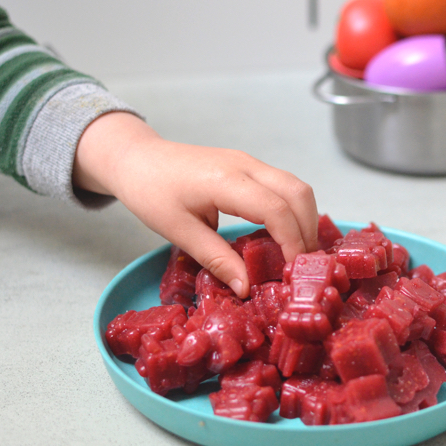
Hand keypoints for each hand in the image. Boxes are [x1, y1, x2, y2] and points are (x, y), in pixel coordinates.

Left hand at [73, 112, 318, 296]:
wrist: (137, 158)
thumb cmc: (150, 191)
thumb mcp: (179, 232)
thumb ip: (216, 259)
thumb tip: (246, 287)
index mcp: (226, 180)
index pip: (276, 210)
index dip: (292, 242)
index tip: (292, 271)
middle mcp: (245, 165)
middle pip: (298, 193)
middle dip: (308, 230)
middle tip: (302, 265)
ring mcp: (249, 162)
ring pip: (296, 186)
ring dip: (304, 218)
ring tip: (297, 253)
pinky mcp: (248, 165)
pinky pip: (283, 185)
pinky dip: (292, 209)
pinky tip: (284, 234)